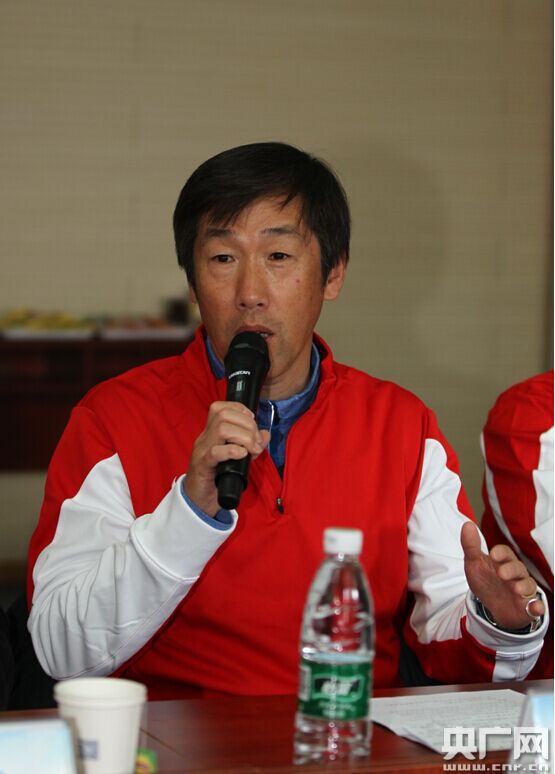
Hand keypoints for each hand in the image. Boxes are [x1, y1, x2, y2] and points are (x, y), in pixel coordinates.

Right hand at [184, 401, 269, 516]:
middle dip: (247, 424)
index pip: (221, 407)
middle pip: (223, 414)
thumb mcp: (237, 458)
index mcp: (211, 432)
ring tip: (251, 449)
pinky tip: (242, 455)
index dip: (241, 410)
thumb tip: (265, 434)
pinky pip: (215, 452)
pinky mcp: (203, 466)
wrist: (198, 499)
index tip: (252, 425)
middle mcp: (205, 437)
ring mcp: (202, 450)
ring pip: (221, 429)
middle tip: (256, 442)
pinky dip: (232, 450)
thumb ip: (251, 444)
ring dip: (243, 437)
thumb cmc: (217, 477)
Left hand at [461, 521, 544, 629]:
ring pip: (528, 585)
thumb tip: (467, 524)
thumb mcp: (474, 564)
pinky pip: (536, 606)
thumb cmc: (486, 581)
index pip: (505, 552)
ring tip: (516, 589)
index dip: (501, 553)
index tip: (493, 555)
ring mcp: (523, 590)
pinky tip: (535, 608)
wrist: (492, 607)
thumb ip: (471, 546)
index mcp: (503, 561)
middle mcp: (516, 574)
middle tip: (501, 573)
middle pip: (518, 568)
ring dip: (523, 586)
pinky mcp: (528, 607)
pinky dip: (537, 606)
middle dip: (511, 570)